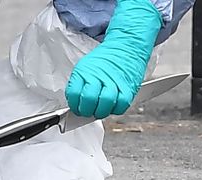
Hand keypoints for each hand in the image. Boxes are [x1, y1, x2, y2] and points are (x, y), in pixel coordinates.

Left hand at [65, 0, 162, 118]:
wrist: (126, 45)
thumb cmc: (104, 59)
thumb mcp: (84, 67)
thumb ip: (78, 85)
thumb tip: (74, 104)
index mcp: (84, 71)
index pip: (74, 94)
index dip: (74, 106)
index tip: (76, 108)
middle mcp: (98, 76)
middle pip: (89, 100)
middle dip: (86, 111)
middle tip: (87, 111)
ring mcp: (114, 82)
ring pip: (105, 104)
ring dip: (100, 112)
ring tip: (99, 111)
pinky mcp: (128, 88)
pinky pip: (121, 106)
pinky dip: (115, 110)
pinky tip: (112, 106)